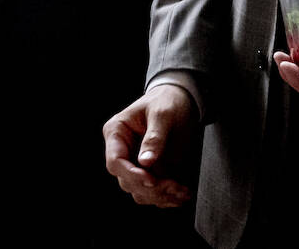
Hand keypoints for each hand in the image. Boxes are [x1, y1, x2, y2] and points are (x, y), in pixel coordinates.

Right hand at [102, 84, 196, 207]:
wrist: (180, 101)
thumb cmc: (167, 102)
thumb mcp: (162, 115)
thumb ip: (154, 138)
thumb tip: (145, 162)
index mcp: (116, 132)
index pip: (115, 161)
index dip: (131, 174)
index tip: (152, 180)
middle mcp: (122, 150)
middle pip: (127, 180)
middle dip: (151, 188)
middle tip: (175, 186)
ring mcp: (135, 163)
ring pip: (139, 191)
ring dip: (160, 197)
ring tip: (182, 192)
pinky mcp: (150, 171)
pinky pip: (152, 193)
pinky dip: (167, 198)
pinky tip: (182, 193)